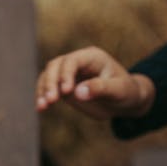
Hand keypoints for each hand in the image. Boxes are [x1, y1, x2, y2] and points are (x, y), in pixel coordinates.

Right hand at [35, 46, 154, 119]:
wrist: (125, 101)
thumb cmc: (126, 92)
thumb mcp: (119, 90)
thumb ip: (100, 89)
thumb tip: (78, 92)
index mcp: (92, 57)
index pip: (72, 61)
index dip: (65, 74)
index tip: (65, 92)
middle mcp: (77, 62)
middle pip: (55, 66)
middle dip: (50, 82)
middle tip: (51, 101)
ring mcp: (68, 73)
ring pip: (48, 76)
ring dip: (42, 90)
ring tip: (42, 107)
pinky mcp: (64, 86)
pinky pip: (48, 88)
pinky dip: (42, 97)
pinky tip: (40, 108)